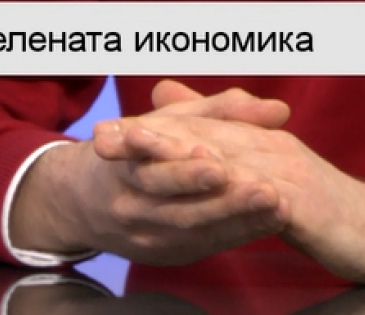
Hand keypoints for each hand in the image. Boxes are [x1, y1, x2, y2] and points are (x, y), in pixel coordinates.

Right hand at [8, 81, 292, 264]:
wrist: (86, 202)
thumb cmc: (139, 149)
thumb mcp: (168, 121)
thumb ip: (221, 110)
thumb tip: (278, 110)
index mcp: (124, 164)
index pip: (150, 168)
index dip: (183, 168)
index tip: (217, 161)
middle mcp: (130, 205)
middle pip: (175, 206)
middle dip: (221, 198)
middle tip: (263, 188)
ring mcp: (147, 235)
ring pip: (192, 230)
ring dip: (236, 219)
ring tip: (274, 204)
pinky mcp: (166, 254)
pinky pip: (204, 245)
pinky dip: (239, 232)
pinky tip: (271, 221)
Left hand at [119, 90, 364, 284]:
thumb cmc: (322, 207)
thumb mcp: (270, 176)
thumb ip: (232, 152)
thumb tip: (196, 131)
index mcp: (255, 142)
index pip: (193, 133)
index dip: (146, 133)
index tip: (100, 136)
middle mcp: (267, 148)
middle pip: (200, 139)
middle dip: (149, 137)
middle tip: (102, 138)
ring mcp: (286, 172)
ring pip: (224, 159)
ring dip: (179, 155)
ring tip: (138, 154)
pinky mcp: (303, 201)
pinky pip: (262, 195)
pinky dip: (232, 190)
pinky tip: (208, 190)